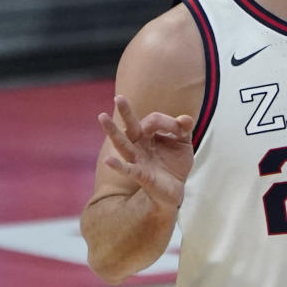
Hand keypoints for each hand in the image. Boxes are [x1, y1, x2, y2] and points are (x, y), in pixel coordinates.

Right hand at [98, 95, 193, 210]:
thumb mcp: (184, 144)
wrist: (174, 190)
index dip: (169, 122)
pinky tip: (108, 161)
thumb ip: (184, 129)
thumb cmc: (175, 164)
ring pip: (123, 143)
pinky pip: (127, 170)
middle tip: (119, 97)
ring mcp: (138, 159)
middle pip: (130, 125)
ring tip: (102, 116)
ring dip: (112, 131)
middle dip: (125, 111)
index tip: (181, 130)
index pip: (153, 120)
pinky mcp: (140, 175)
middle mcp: (139, 145)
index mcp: (148, 136)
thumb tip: (185, 119)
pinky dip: (118, 166)